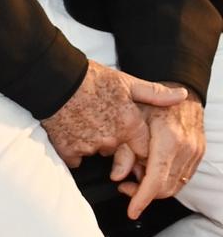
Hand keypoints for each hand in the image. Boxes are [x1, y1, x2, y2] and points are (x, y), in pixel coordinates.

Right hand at [42, 60, 184, 168]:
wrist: (55, 80)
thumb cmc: (91, 78)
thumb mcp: (127, 82)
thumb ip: (155, 94)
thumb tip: (181, 95)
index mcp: (129, 124)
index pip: (144, 149)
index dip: (138, 144)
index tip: (131, 137)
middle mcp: (112, 140)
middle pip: (120, 152)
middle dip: (114, 141)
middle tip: (102, 120)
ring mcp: (89, 147)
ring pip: (98, 154)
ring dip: (94, 144)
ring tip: (85, 122)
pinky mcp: (69, 151)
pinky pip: (76, 158)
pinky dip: (74, 149)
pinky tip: (72, 131)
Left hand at [120, 94, 204, 216]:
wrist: (183, 91)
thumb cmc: (154, 103)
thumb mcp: (131, 120)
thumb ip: (124, 149)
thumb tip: (118, 176)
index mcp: (168, 139)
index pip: (156, 179)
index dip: (142, 199)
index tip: (132, 211)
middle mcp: (186, 148)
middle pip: (164, 188)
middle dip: (143, 194)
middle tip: (124, 186)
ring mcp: (195, 152)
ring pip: (174, 186)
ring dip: (154, 187)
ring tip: (137, 173)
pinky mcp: (199, 154)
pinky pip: (182, 178)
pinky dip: (165, 180)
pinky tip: (151, 168)